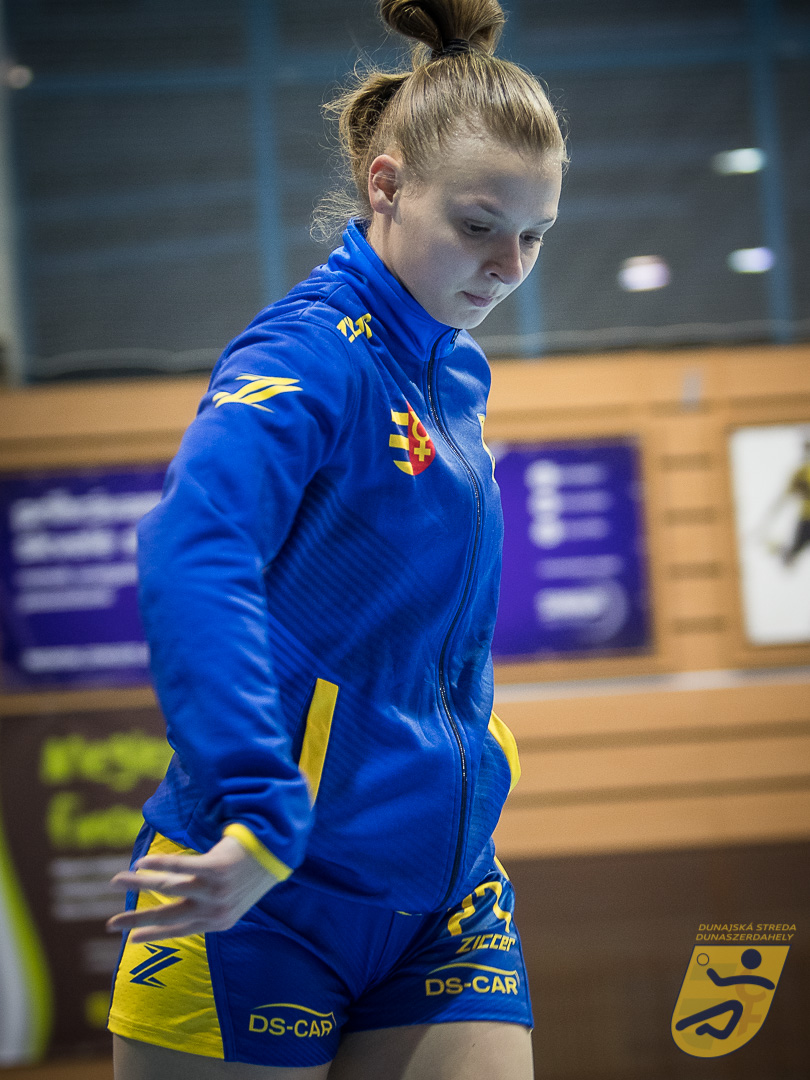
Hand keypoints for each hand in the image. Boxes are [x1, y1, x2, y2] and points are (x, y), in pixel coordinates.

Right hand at [106, 836, 278, 942]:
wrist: (277, 851)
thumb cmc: (251, 873)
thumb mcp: (233, 897)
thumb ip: (208, 904)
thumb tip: (178, 901)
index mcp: (218, 922)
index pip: (179, 931)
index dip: (153, 935)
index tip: (129, 941)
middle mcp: (215, 910)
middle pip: (167, 916)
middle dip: (136, 922)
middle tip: (110, 926)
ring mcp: (215, 891)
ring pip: (168, 890)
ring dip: (139, 885)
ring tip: (117, 881)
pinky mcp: (216, 870)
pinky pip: (181, 868)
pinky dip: (159, 866)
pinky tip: (141, 864)